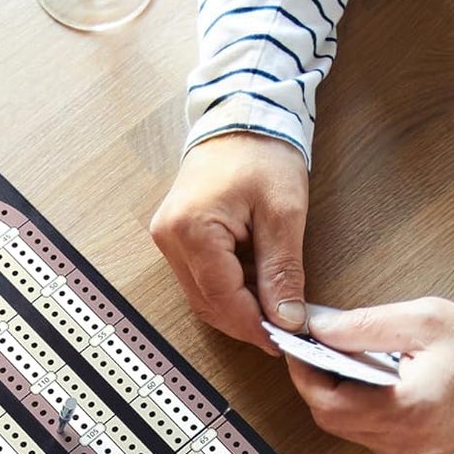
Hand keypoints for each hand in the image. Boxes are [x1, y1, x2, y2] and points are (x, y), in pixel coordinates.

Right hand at [151, 132, 310, 349]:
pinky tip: (253, 283)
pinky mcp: (175, 236)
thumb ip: (282, 271)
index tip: (283, 340)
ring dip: (236, 306)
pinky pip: (199, 278)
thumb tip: (285, 319)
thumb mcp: (284, 214)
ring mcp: (167, 238)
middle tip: (282, 328)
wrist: (242, 113)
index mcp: (192, 230)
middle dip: (245, 321)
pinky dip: (228, 289)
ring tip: (272, 302)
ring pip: (201, 296)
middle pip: (207, 303)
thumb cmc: (262, 151)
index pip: (223, 299)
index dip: (253, 326)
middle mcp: (170, 238)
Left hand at [288, 299, 453, 453]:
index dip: (304, 374)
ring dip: (346, 400)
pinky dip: (369, 417)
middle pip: (333, 419)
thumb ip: (365, 326)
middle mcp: (404, 445)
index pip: (327, 402)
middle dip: (321, 384)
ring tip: (359, 367)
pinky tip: (384, 392)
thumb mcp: (424, 320)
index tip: (296, 348)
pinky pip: (373, 442)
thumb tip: (319, 329)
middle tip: (324, 352)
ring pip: (351, 432)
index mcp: (405, 410)